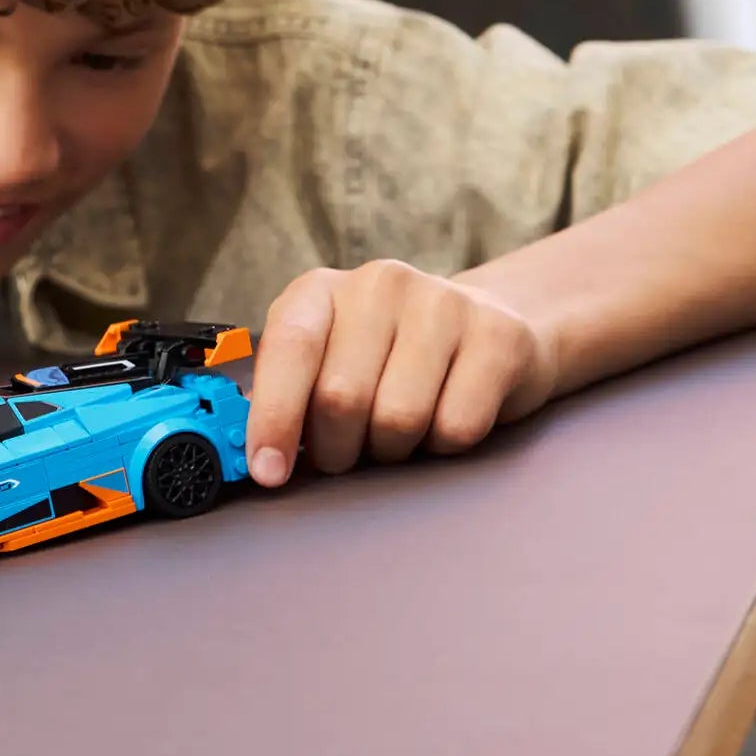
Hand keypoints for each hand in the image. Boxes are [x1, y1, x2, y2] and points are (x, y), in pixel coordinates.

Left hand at [245, 260, 556, 485]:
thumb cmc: (387, 355)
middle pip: (342, 398)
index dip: (275, 417)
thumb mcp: (327, 357)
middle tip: (348, 451)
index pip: (289, 349)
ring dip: (392, 449)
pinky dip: (444, 446)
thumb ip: (288, 393)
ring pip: (399, 419)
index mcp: (320, 290)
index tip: (268, 471)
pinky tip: (445, 418)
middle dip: (338, 447)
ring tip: (397, 431)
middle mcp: (379, 284)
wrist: (490, 323)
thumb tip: (256, 455)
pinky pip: (457, 427)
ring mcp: (444, 303)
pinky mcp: (499, 336)